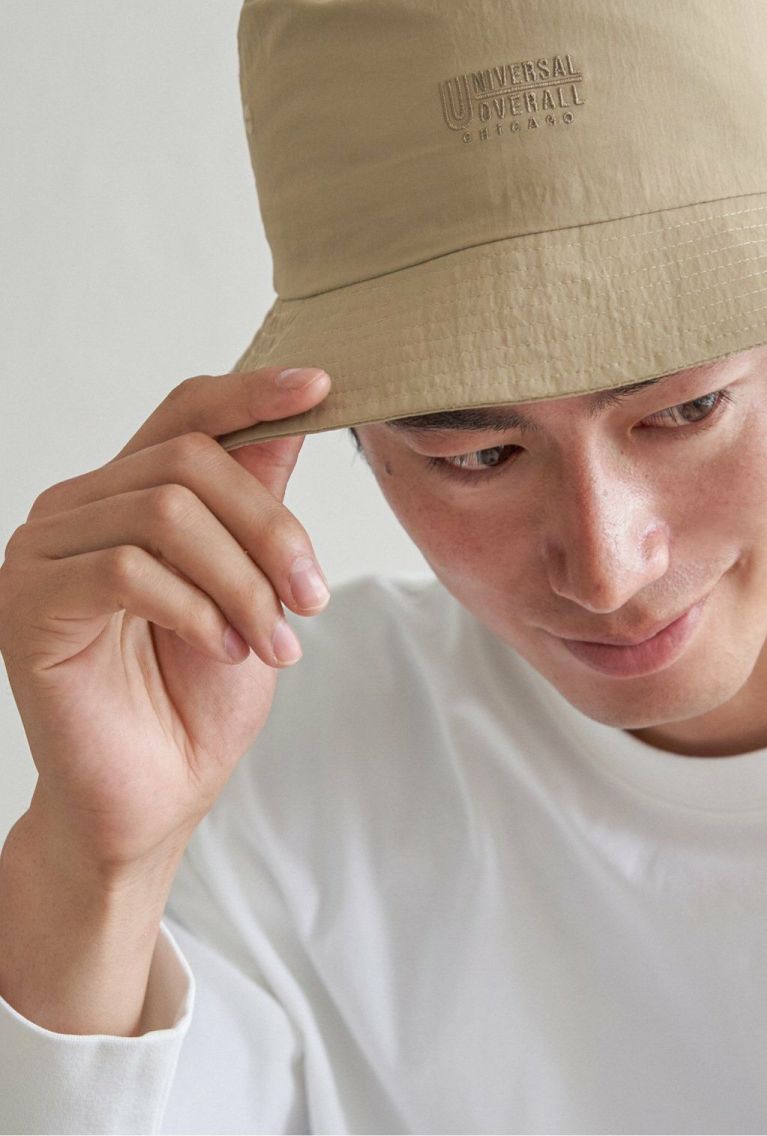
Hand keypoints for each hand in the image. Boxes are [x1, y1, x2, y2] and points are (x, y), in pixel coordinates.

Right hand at [0, 367, 331, 880]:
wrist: (156, 796)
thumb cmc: (199, 692)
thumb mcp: (252, 582)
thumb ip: (258, 501)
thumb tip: (295, 417)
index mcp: (129, 493)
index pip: (185, 412)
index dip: (251, 393)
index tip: (320, 387)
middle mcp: (78, 508)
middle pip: (190, 461)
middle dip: (270, 528)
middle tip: (313, 597)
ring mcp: (42, 552)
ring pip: (164, 512)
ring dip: (242, 580)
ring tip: (273, 641)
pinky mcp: (27, 603)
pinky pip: (126, 570)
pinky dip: (196, 608)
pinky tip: (223, 649)